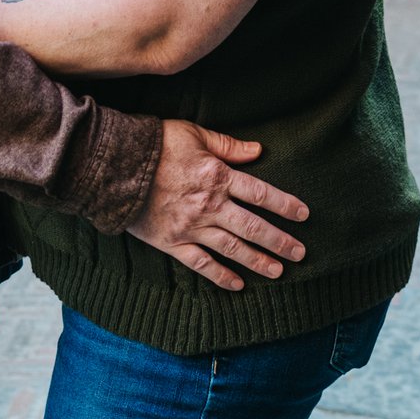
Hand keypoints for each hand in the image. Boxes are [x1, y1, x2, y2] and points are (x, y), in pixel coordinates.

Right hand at [124, 119, 310, 291]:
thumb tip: (258, 150)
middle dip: (279, 241)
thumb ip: (228, 145)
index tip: (303, 215)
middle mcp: (209, 205)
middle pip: (252, 226)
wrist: (116, 166)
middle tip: (300, 254)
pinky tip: (237, 284)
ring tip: (278, 272)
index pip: (260, 193)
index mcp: (217, 176)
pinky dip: (220, 275)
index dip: (284, 204)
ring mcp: (191, 227)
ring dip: (257, 261)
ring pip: (232, 248)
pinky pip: (201, 263)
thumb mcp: (194, 134)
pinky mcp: (172, 242)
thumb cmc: (156, 144)